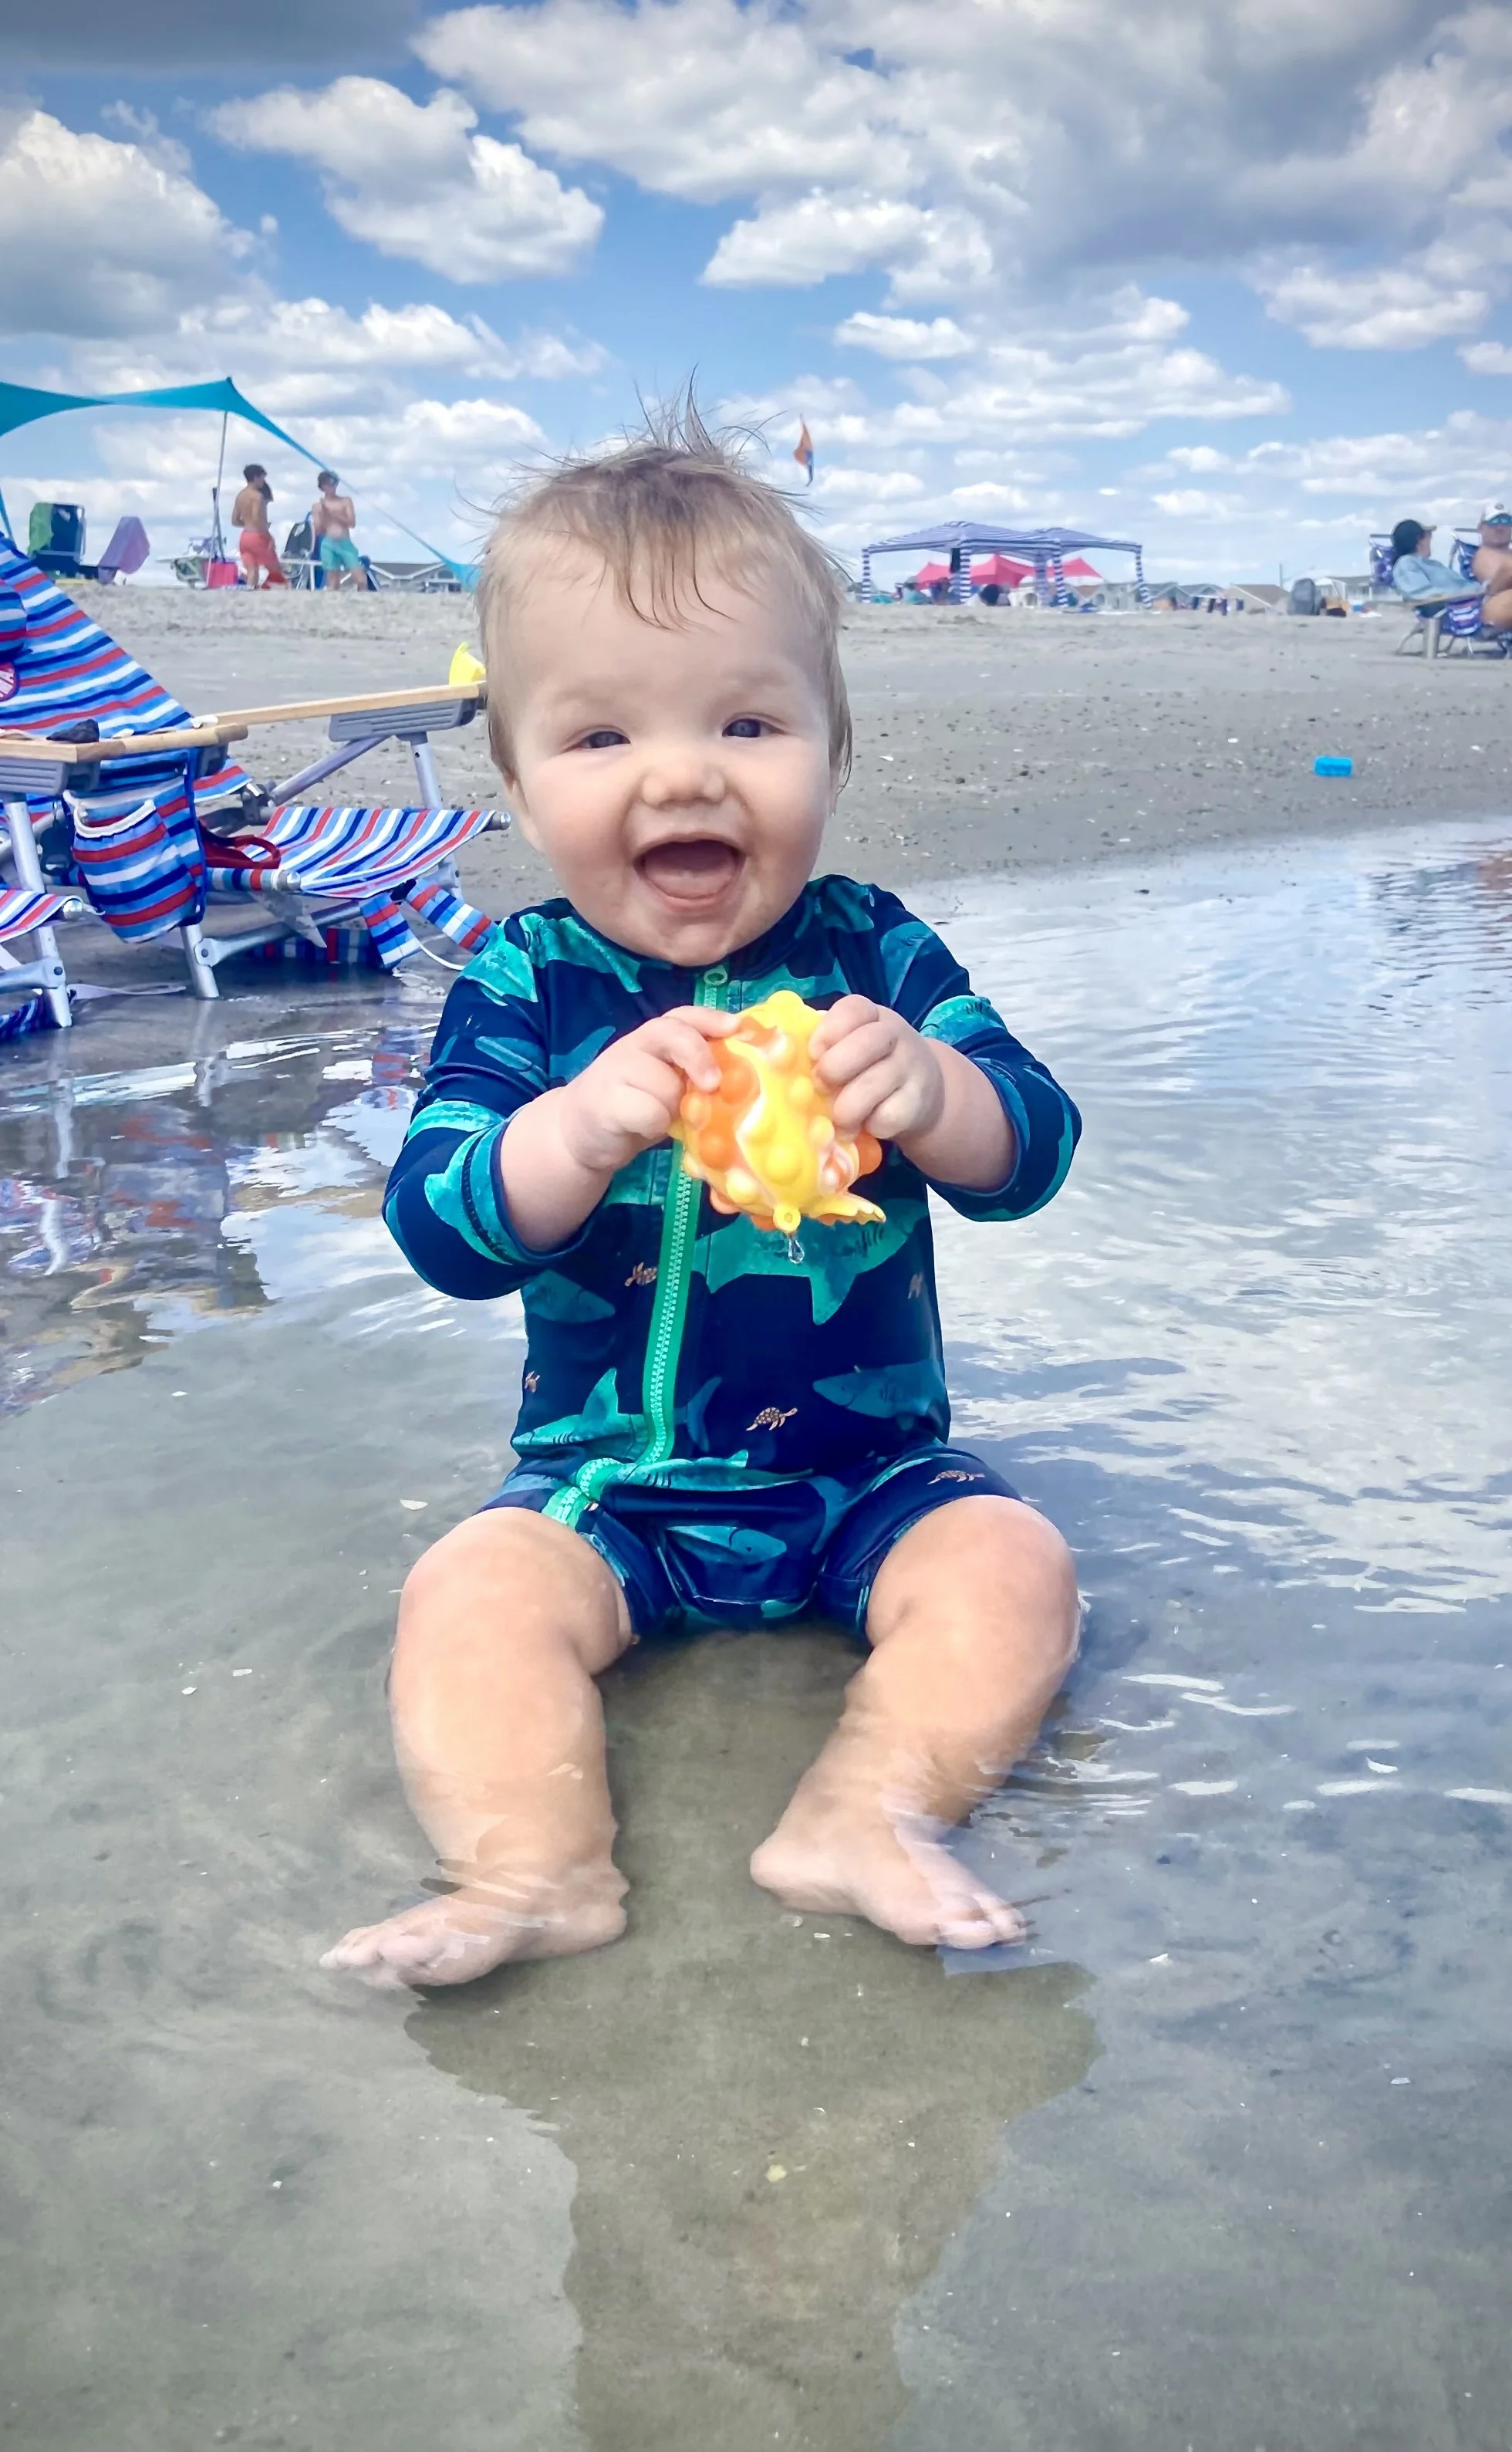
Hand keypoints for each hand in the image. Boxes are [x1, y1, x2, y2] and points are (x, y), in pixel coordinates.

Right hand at [556, 1007, 737, 1178]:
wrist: (579, 1132)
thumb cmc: (636, 1106)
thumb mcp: (667, 1085)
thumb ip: (694, 1075)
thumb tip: (741, 1082)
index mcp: (654, 1038)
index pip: (683, 1015)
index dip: (711, 1018)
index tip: (736, 1027)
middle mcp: (635, 1045)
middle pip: (673, 1035)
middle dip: (699, 1057)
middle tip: (712, 1084)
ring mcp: (616, 1070)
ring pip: (667, 1085)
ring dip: (675, 1108)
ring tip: (663, 1117)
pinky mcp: (605, 1101)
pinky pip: (649, 1112)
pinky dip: (655, 1125)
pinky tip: (644, 1129)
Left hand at [809, 996, 944, 1142]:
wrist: (922, 1091)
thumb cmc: (868, 1067)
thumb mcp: (850, 1046)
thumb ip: (824, 1048)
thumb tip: (782, 1062)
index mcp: (872, 1016)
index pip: (853, 1009)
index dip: (828, 1032)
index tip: (814, 1054)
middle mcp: (895, 1035)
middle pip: (867, 1042)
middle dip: (834, 1068)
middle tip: (821, 1087)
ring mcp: (911, 1068)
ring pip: (873, 1084)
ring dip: (846, 1108)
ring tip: (839, 1119)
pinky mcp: (917, 1102)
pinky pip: (886, 1116)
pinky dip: (870, 1126)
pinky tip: (867, 1125)